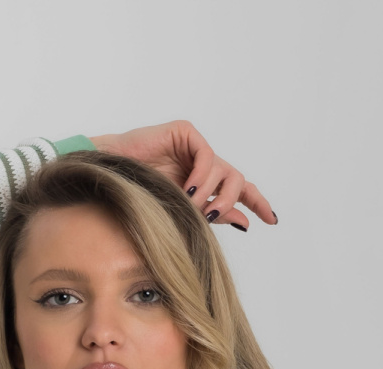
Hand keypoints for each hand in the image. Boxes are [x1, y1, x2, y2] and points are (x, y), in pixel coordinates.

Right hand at [88, 120, 276, 230]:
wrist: (111, 179)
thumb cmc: (139, 197)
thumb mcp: (182, 213)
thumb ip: (213, 214)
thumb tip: (244, 222)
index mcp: (205, 184)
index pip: (238, 190)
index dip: (256, 202)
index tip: (272, 219)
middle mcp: (202, 165)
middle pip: (236, 180)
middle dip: (231, 200)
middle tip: (215, 216)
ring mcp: (194, 148)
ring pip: (224, 170)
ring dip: (211, 194)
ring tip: (194, 206)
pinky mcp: (185, 133)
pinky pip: (207, 155)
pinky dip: (202, 176)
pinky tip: (189, 189)